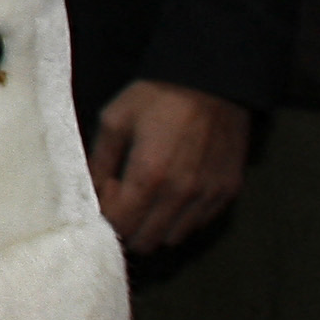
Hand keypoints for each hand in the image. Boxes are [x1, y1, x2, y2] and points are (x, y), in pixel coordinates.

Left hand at [88, 80, 249, 253]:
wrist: (213, 79)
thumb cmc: (158, 96)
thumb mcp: (116, 120)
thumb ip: (99, 162)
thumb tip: (91, 193)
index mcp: (148, 176)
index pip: (120, 226)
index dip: (108, 215)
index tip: (110, 190)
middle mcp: (180, 195)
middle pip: (146, 240)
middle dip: (129, 226)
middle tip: (127, 196)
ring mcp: (208, 196)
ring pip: (173, 238)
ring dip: (156, 226)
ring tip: (152, 195)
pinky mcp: (228, 192)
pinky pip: (199, 224)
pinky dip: (182, 218)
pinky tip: (176, 191)